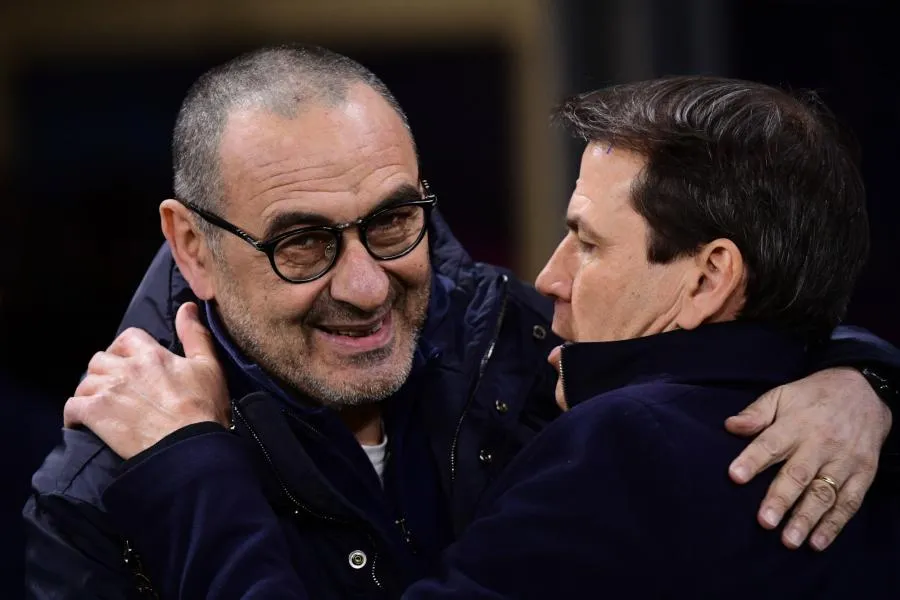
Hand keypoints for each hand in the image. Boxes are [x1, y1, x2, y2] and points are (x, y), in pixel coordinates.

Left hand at [64, 302, 229, 459]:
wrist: (189, 447)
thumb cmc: (203, 408)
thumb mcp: (208, 367)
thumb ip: (195, 335)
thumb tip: (187, 307)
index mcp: (151, 354)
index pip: (127, 338)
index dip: (126, 349)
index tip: (132, 362)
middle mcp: (125, 368)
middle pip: (100, 359)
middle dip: (105, 371)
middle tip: (116, 387)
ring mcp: (108, 391)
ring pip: (84, 382)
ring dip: (90, 392)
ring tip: (102, 404)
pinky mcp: (95, 414)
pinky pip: (72, 407)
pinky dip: (75, 414)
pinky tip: (83, 422)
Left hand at [725, 367, 891, 550]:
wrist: (865, 392)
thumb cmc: (813, 397)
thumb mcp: (782, 395)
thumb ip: (756, 413)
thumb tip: (730, 426)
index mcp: (796, 423)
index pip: (770, 443)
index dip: (752, 460)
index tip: (735, 476)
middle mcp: (820, 444)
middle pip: (798, 474)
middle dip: (781, 499)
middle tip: (765, 521)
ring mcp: (844, 461)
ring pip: (824, 493)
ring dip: (807, 518)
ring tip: (789, 539)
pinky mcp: (863, 474)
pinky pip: (849, 502)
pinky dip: (834, 524)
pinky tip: (818, 541)